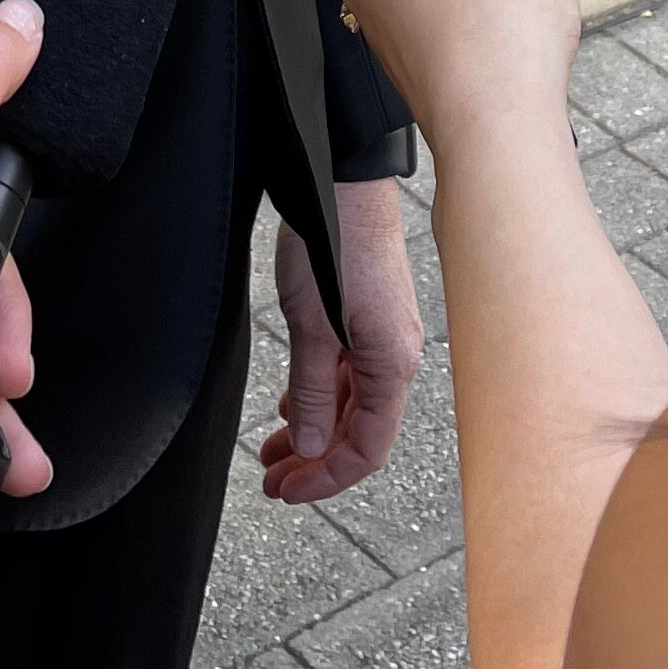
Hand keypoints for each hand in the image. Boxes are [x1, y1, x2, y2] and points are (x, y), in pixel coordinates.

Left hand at [260, 179, 422, 503]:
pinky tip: (294, 403)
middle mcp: (395, 355)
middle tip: (271, 478)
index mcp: (392, 365)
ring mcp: (383, 335)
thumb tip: (314, 448)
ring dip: (314, 429)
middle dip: (314, 460)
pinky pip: (348, 373)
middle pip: (359, 431)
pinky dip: (320, 394)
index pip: (366, 450)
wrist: (343, 177)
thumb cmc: (333, 241)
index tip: (284, 491)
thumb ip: (315, 390)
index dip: (325, 479)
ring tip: (274, 448)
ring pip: (351, 403)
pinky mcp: (368, 316)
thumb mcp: (312, 325)